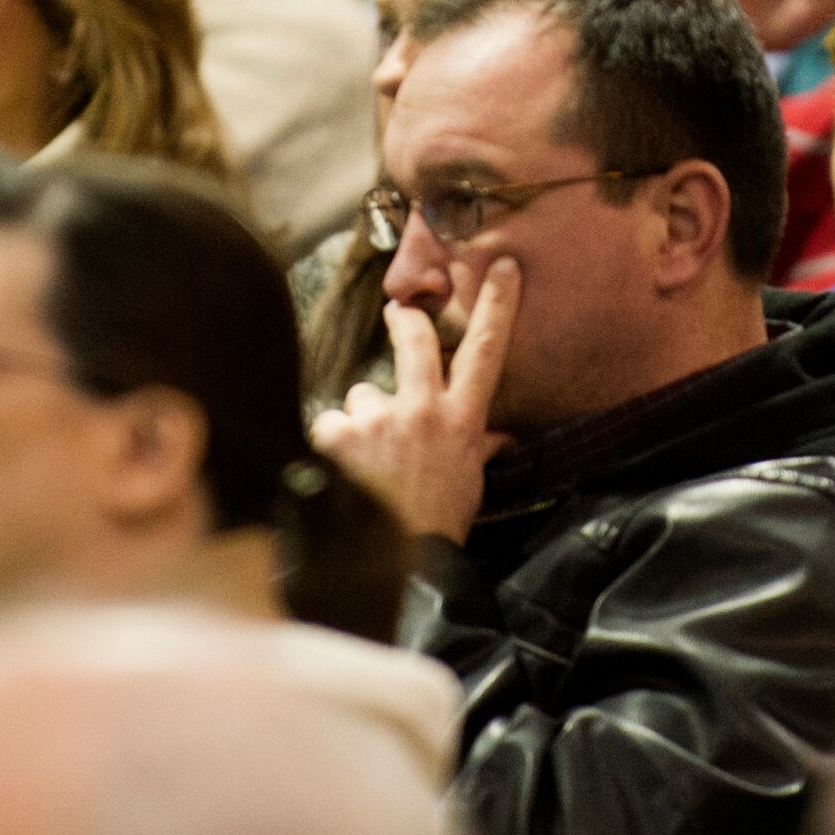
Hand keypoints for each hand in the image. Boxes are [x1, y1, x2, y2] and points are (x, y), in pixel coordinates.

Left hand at [310, 259, 520, 543]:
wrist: (397, 565)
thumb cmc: (437, 525)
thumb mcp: (470, 485)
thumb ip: (478, 448)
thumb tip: (499, 434)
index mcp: (462, 422)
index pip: (486, 353)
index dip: (496, 307)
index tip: (503, 269)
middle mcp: (424, 410)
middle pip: (417, 341)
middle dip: (406, 320)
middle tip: (397, 312)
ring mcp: (380, 419)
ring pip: (362, 395)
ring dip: (361, 422)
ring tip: (365, 463)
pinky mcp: (340, 434)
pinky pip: (330, 426)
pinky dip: (331, 448)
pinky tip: (340, 474)